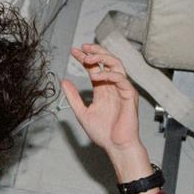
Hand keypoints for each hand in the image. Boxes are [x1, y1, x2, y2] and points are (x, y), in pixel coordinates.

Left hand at [61, 44, 152, 182]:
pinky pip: (121, 78)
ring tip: (87, 59)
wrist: (116, 146)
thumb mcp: (81, 112)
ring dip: (102, 58)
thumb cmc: (103, 133)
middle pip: (107, 60)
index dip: (85, 58)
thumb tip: (63, 81)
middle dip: (96, 51)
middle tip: (83, 47)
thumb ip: (73, 97)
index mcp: (103, 89)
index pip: (95, 67)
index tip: (74, 51)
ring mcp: (123, 89)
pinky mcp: (130, 95)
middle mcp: (113, 86)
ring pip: (116, 64)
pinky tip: (95, 76)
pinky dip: (108, 75)